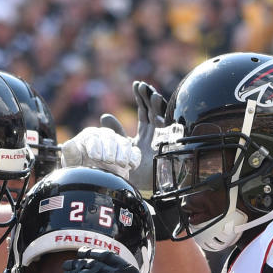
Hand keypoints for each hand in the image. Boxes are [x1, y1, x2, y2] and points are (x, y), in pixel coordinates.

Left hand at [60, 126, 140, 177]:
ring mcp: (118, 145)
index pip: (94, 137)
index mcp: (90, 136)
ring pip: (124, 143)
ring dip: (124, 154)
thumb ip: (70, 152)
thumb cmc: (79, 166)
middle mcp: (105, 137)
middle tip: (109, 161)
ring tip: (121, 164)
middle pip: (110, 138)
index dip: (95, 146)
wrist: (90, 177)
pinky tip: (131, 166)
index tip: (95, 157)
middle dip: (110, 149)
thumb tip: (68, 145)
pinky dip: (135, 158)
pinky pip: (135, 153)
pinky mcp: (128, 155)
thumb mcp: (71, 161)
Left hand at [126, 80, 167, 196]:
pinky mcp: (166, 148)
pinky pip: (168, 133)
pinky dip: (164, 123)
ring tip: (153, 95)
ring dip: (158, 107)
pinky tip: (159, 113)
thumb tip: (104, 116)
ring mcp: (162, 140)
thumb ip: (116, 132)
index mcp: (145, 133)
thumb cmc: (133, 170)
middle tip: (142, 86)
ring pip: (162, 119)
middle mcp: (156, 135)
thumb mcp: (122, 147)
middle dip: (149, 98)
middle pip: (154, 111)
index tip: (137, 85)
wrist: (142, 187)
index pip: (144, 111)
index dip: (141, 98)